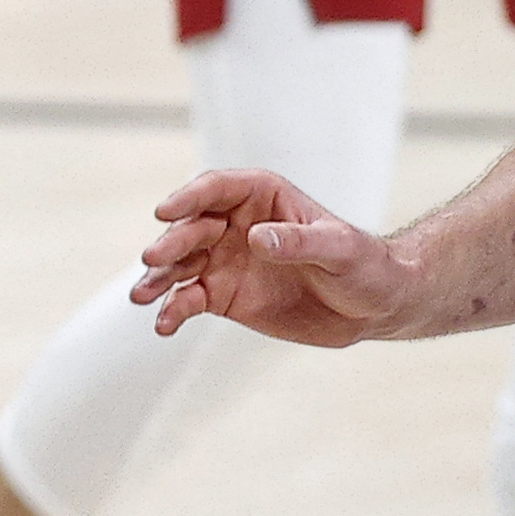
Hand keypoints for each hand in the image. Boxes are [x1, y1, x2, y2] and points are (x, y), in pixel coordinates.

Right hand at [129, 170, 412, 345]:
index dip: (189, 198)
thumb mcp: (341, 249)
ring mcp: (226, 261)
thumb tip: (257, 238)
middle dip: (171, 243)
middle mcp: (237, 225)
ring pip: (181, 265)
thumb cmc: (365, 265)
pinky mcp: (224, 297)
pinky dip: (173, 311)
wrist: (373, 306)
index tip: (165, 212)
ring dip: (159, 279)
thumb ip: (299, 242)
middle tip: (153, 259)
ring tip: (141, 296)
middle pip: (192, 228)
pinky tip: (163, 326)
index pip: (217, 189)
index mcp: (263, 197)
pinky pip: (189, 300)